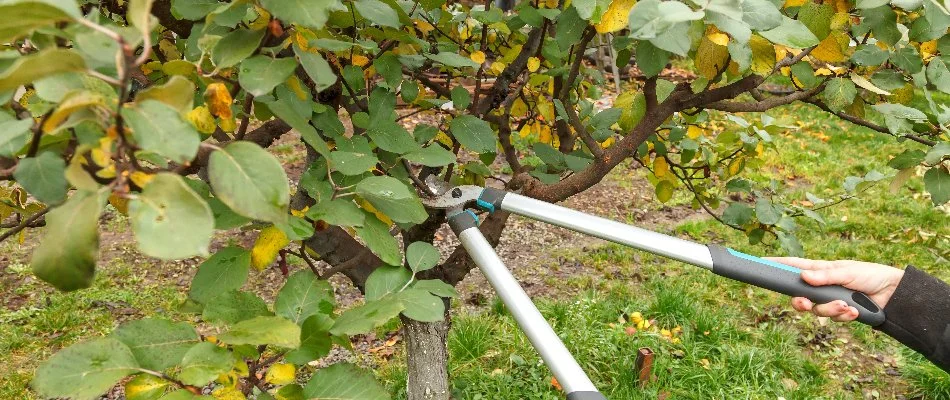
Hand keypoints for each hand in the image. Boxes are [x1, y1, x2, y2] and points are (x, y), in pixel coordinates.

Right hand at [766, 257, 904, 321]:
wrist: (895, 294)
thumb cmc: (870, 274)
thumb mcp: (847, 272)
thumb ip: (825, 276)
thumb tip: (803, 277)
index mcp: (819, 271)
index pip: (793, 266)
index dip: (776, 265)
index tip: (760, 263)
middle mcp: (821, 287)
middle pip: (798, 297)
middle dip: (800, 303)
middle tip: (803, 304)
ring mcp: (830, 301)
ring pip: (817, 311)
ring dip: (830, 310)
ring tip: (846, 306)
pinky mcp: (841, 313)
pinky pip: (834, 319)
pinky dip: (844, 316)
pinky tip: (854, 311)